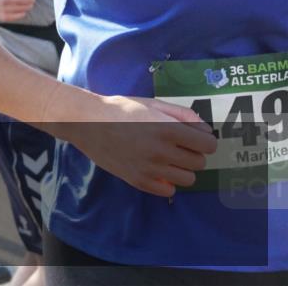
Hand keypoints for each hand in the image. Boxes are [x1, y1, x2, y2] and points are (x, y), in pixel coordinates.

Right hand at [63, 95, 216, 196]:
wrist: (87, 122)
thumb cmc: (121, 109)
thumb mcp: (153, 104)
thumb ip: (183, 114)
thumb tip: (206, 131)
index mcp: (168, 128)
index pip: (209, 145)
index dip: (204, 140)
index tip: (193, 138)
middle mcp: (162, 151)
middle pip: (200, 163)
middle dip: (192, 153)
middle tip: (176, 146)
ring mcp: (150, 168)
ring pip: (188, 179)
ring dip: (181, 168)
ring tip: (166, 158)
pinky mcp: (138, 181)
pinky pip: (169, 191)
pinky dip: (167, 182)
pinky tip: (156, 169)